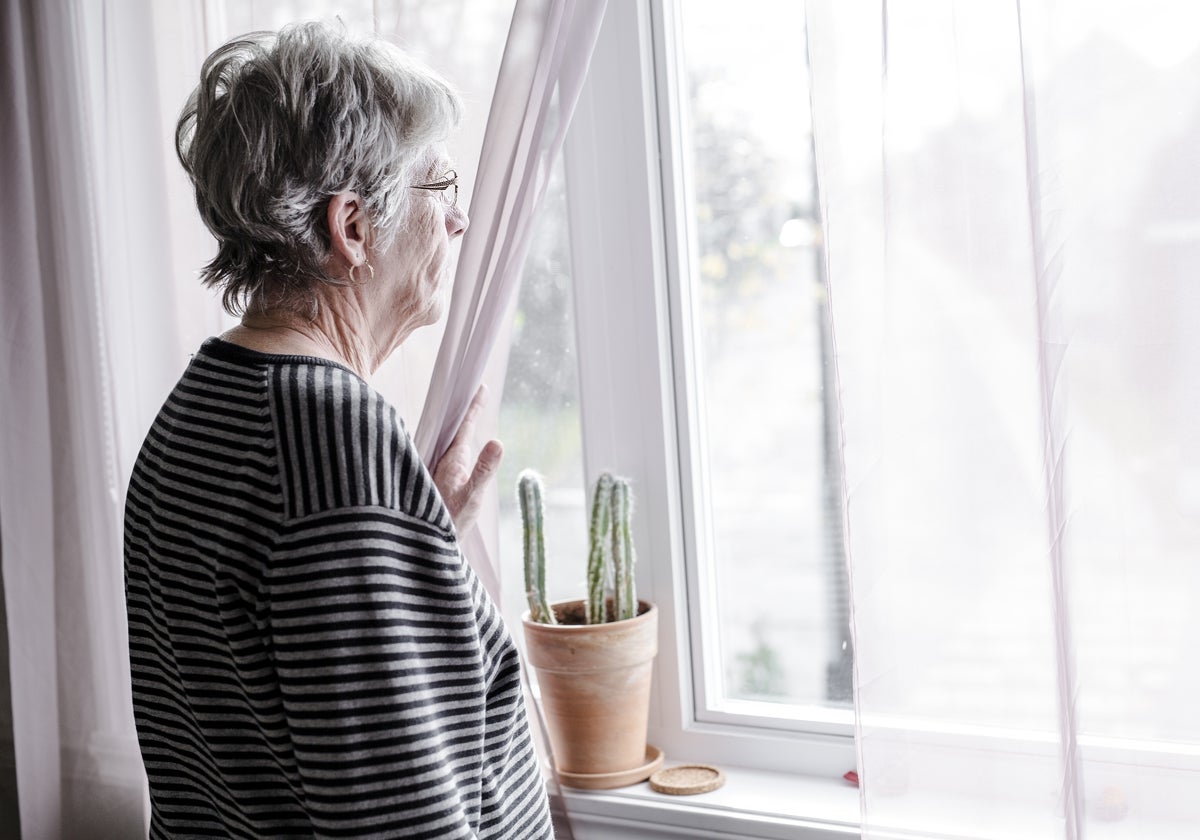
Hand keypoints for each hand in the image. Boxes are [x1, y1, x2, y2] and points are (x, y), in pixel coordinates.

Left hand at [432, 384, 502, 534]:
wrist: (426, 546)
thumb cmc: (448, 523)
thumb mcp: (470, 497)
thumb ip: (483, 471)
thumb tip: (498, 441)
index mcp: (452, 459)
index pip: (465, 426)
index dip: (474, 407)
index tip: (480, 386)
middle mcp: (443, 461)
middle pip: (455, 429)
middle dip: (465, 411)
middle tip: (474, 391)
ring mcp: (440, 471)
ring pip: (449, 442)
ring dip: (458, 427)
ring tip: (466, 413)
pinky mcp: (438, 483)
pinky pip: (448, 455)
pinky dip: (455, 443)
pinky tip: (457, 447)